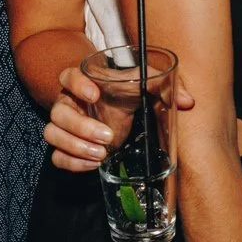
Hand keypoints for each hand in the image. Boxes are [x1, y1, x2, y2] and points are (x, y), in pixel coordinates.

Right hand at [44, 63, 194, 172]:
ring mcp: (64, 125)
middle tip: (108, 137)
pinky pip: (57, 156)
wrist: (110, 103)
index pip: (68, 76)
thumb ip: (163, 85)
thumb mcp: (143, 82)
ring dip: (75, 147)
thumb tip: (188, 101)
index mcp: (82, 81)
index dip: (77, 85)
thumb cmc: (124, 90)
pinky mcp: (67, 146)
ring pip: (53, 134)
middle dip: (81, 127)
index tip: (95, 94)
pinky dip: (72, 163)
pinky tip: (94, 164)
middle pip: (59, 113)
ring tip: (101, 154)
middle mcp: (69, 102)